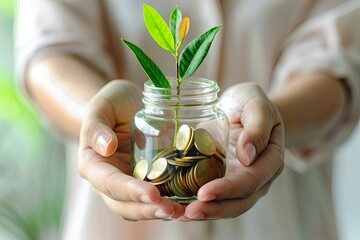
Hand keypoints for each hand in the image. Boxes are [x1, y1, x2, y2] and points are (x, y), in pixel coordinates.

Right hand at [78, 80, 184, 220]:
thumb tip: (106, 148)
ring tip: (181, 212)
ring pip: (137, 207)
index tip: (153, 194)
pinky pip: (152, 199)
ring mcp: (126, 183)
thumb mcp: (102, 106)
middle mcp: (107, 180)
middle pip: (123, 204)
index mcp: (92, 164)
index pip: (109, 183)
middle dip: (147, 210)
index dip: (130, 191)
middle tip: (171, 210)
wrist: (126, 104)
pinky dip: (166, 205)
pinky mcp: (143, 181)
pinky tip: (184, 205)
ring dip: (158, 213)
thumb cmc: (112, 102)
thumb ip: (97, 126)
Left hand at [180, 82, 284, 220]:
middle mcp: (257, 177)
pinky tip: (177, 208)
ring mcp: (239, 181)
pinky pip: (212, 196)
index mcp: (270, 161)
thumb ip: (257, 128)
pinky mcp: (222, 179)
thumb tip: (247, 156)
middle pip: (238, 201)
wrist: (241, 108)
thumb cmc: (250, 103)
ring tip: (179, 215)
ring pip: (225, 205)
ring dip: (204, 212)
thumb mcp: (256, 106)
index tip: (204, 192)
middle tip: (188, 212)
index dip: (228, 189)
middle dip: (213, 209)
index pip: (250, 181)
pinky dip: (196, 204)